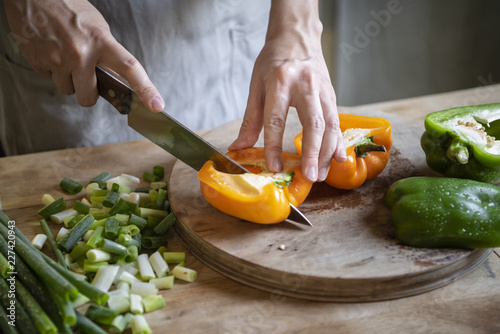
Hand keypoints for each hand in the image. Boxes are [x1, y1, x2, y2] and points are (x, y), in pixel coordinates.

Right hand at [3, 0, 163, 111]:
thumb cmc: (68, 8)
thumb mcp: (97, 27)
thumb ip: (108, 53)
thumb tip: (116, 79)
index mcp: (101, 40)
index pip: (129, 68)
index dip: (145, 89)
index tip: (156, 105)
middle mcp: (80, 53)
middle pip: (89, 97)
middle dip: (88, 93)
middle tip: (86, 78)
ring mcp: (57, 59)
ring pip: (68, 90)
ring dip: (68, 79)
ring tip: (64, 56)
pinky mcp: (38, 62)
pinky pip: (49, 78)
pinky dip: (52, 69)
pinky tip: (51, 51)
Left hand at [229, 0, 345, 182]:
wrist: (297, 37)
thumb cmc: (273, 61)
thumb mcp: (256, 85)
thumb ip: (250, 119)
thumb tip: (238, 148)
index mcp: (280, 81)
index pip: (276, 119)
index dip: (274, 146)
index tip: (275, 167)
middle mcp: (305, 86)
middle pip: (313, 124)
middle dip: (312, 153)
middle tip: (309, 177)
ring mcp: (322, 90)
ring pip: (330, 125)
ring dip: (326, 153)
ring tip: (320, 175)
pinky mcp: (331, 95)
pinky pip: (337, 122)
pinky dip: (338, 142)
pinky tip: (338, 159)